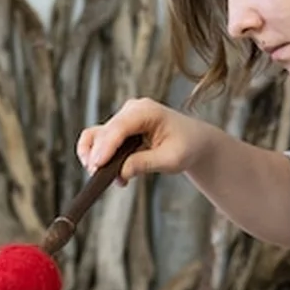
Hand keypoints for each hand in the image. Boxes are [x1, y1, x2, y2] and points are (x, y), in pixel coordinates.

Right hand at [78, 98, 214, 185]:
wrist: (194, 142)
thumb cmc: (187, 146)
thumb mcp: (171, 160)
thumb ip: (145, 164)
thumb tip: (121, 173)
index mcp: (147, 111)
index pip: (120, 127)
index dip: (106, 146)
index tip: (96, 165)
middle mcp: (131, 111)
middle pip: (105, 133)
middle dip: (98, 156)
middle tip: (98, 178)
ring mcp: (123, 119)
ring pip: (97, 136)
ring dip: (96, 157)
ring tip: (103, 177)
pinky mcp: (119, 130)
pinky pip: (99, 141)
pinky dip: (99, 157)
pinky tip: (109, 174)